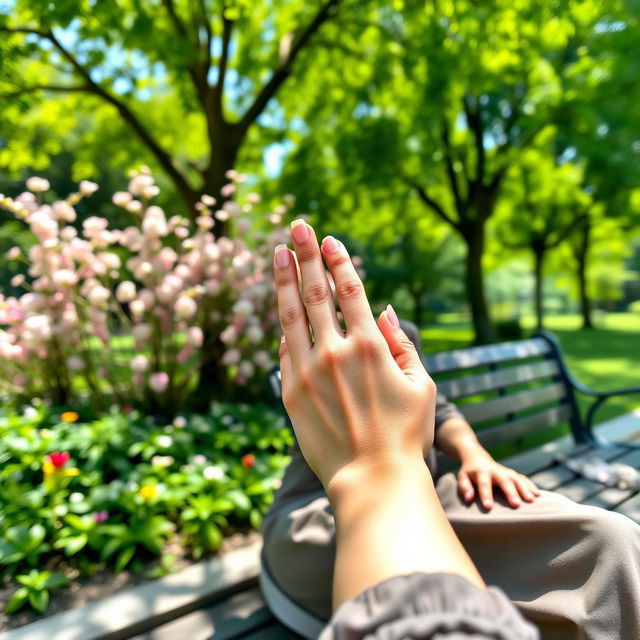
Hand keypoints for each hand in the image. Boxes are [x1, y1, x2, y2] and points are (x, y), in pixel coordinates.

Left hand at [274, 221, 435, 494]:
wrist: (373, 480)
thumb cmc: (406, 434)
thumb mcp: (420, 385)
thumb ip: (400, 342)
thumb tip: (379, 309)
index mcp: (370, 347)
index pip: (349, 291)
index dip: (338, 262)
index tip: (329, 241)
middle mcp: (335, 353)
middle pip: (315, 292)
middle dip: (306, 255)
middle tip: (297, 226)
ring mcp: (308, 372)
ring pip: (291, 315)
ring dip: (284, 279)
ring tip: (278, 252)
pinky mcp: (290, 393)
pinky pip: (284, 350)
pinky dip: (283, 326)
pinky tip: (280, 306)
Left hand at [457, 449, 540, 509]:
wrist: (477, 457)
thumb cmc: (469, 472)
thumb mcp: (462, 476)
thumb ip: (464, 487)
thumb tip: (468, 498)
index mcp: (481, 472)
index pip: (484, 483)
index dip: (486, 495)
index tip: (488, 507)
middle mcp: (496, 470)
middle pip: (504, 480)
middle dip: (510, 492)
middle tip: (516, 505)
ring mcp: (506, 471)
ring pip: (517, 478)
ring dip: (525, 489)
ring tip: (532, 500)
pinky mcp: (513, 474)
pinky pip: (523, 478)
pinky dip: (531, 486)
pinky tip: (538, 495)